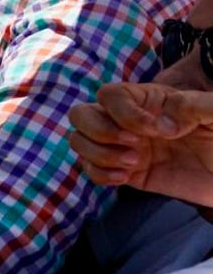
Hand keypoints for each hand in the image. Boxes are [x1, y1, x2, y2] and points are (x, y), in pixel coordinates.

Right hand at [69, 82, 212, 206]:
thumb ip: (193, 107)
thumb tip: (161, 125)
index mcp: (146, 101)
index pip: (109, 95)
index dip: (124, 113)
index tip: (157, 130)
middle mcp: (127, 121)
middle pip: (80, 114)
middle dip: (99, 131)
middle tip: (134, 146)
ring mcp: (124, 148)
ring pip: (79, 142)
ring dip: (99, 154)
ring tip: (134, 163)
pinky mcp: (127, 174)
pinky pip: (92, 171)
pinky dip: (100, 175)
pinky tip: (125, 178)